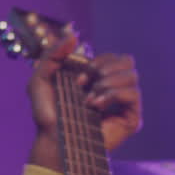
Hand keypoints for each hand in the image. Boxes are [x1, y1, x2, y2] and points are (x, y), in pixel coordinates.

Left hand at [26, 30, 143, 169]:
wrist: (52, 139)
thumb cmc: (47, 114)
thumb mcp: (41, 77)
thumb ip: (53, 53)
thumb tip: (73, 35)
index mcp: (100, 79)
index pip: (114, 57)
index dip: (96, 62)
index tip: (76, 79)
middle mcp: (115, 89)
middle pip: (128, 61)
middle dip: (104, 68)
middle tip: (84, 85)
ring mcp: (125, 105)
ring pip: (133, 75)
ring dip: (106, 83)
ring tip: (89, 99)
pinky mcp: (132, 118)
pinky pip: (133, 93)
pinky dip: (113, 94)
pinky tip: (96, 106)